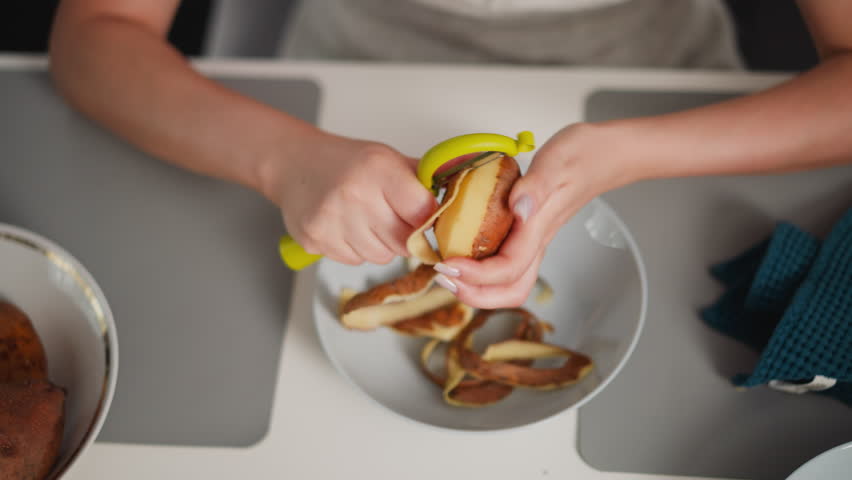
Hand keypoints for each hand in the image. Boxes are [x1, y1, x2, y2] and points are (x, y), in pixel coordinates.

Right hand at [264, 130, 436, 264]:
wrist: (295, 163)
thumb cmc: (347, 162)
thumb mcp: (388, 159)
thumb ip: (421, 182)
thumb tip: (457, 204)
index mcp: (379, 170)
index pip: (423, 212)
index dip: (428, 221)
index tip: (426, 219)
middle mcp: (355, 194)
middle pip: (403, 242)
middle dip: (405, 236)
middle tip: (393, 219)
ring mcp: (332, 219)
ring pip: (381, 256)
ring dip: (380, 245)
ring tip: (366, 220)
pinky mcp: (315, 239)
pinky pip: (354, 260)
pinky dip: (356, 249)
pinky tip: (346, 227)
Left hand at [433, 123, 632, 307]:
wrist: (604, 154)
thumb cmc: (582, 155)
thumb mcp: (555, 163)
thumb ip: (536, 187)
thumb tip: (519, 208)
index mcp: (539, 229)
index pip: (508, 268)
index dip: (477, 275)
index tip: (449, 263)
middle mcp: (535, 241)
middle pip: (509, 289)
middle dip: (475, 294)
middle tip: (444, 277)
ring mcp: (532, 240)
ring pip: (507, 282)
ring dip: (476, 287)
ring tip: (449, 273)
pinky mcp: (527, 233)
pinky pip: (503, 263)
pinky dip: (479, 268)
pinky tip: (460, 252)